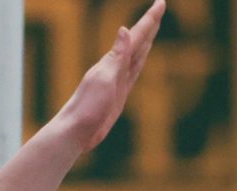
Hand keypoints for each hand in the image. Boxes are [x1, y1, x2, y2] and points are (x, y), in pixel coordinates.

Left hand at [50, 1, 164, 151]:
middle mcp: (116, 68)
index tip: (161, 3)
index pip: (136, 36)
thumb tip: (123, 30)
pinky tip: (139, 57)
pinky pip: (132, 72)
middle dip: (150, 25)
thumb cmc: (87, 108)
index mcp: (113, 62)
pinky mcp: (118, 94)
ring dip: (145, 40)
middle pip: (138, 41)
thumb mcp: (104, 80)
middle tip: (160, 7)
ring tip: (153, 27)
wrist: (75, 132)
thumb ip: (116, 56)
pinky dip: (138, 60)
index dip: (149, 20)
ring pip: (136, 55)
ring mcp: (117, 81)